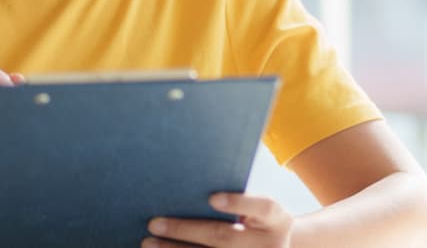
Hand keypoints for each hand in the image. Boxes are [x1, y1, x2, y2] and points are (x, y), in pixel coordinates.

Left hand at [144, 193, 292, 247]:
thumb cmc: (256, 221)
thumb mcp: (258, 210)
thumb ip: (237, 199)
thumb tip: (189, 184)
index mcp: (278, 220)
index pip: (263, 207)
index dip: (238, 202)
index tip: (211, 198)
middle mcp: (269, 245)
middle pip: (224, 237)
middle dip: (186, 230)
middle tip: (154, 223)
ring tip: (148, 242)